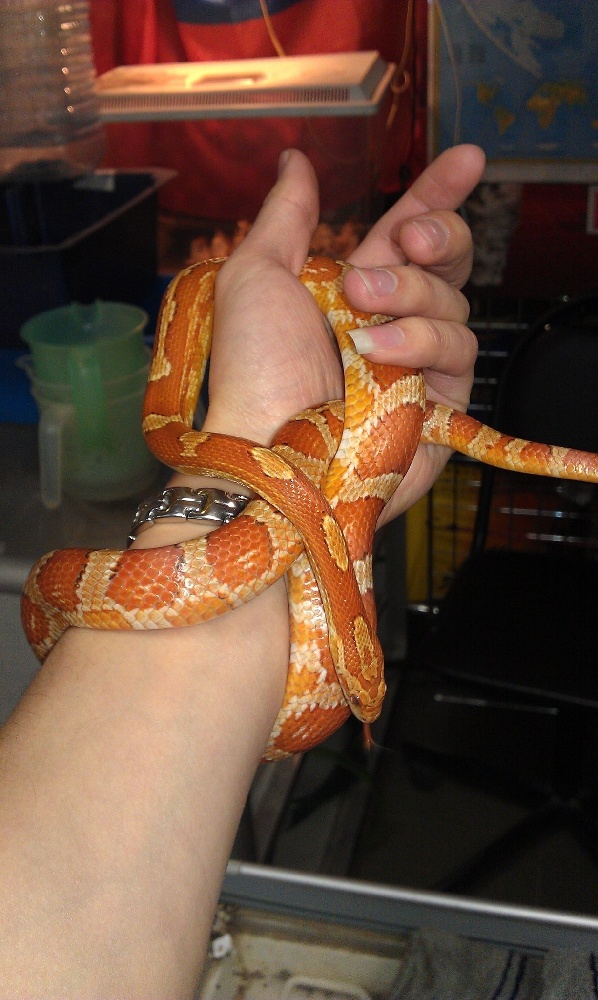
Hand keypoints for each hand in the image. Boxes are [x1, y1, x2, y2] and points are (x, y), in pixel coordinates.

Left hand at [194, 145, 483, 522]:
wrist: (266, 448)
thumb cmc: (252, 369)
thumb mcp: (255, 276)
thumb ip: (286, 216)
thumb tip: (296, 160)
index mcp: (352, 290)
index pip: (409, 235)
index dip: (437, 196)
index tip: (464, 159)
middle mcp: (392, 324)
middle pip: (448, 264)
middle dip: (437, 236)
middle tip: (405, 239)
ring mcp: (419, 366)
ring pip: (453, 305)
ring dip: (409, 295)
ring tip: (360, 313)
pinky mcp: (440, 405)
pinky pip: (459, 353)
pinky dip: (419, 342)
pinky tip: (377, 349)